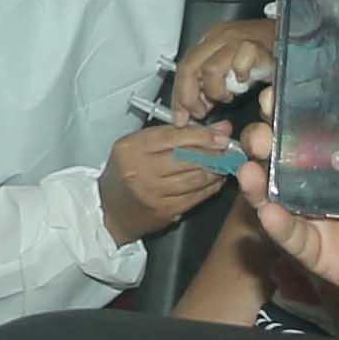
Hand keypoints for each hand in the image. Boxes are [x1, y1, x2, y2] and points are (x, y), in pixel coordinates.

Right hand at [99, 122, 237, 244]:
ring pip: (195, 178)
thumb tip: (219, 128)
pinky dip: (210, 187)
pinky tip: (216, 180)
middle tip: (229, 150)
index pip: (174, 137)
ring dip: (216, 170)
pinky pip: (196, 196)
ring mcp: (153, 193)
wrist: (109, 210)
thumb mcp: (140, 145)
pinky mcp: (165, 210)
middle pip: (187, 157)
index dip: (202, 135)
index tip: (221, 135)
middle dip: (214, 153)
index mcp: (132, 148)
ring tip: (225, 164)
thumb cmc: (127, 171)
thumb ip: (175, 134)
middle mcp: (140, 170)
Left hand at [174, 17, 277, 120]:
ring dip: (215, 91)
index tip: (179, 116)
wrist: (291, 36)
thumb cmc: (263, 54)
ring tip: (228, 96)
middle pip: (188, 67)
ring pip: (210, 69)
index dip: (178, 95)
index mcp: (209, 41)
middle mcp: (218, 37)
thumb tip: (198, 106)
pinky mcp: (254, 45)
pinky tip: (246, 82)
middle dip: (189, 96)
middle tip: (200, 112)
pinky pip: (238, 66)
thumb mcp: (230, 68)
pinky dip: (240, 79)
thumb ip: (212, 84)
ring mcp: (235, 39)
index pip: (183, 68)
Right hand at [242, 74, 338, 320]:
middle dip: (262, 142)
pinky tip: (269, 212)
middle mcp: (323, 182)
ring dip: (257, 182)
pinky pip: (293, 238)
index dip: (285, 108)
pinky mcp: (320, 251)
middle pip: (280, 157)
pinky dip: (279, 226)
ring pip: (276, 196)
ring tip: (249, 169)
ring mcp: (318, 217)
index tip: (274, 93)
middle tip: (260, 134)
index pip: (306, 125)